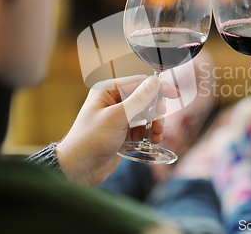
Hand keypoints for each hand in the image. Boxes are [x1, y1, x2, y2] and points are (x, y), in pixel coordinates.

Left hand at [56, 75, 178, 186]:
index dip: (157, 88)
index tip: (174, 94)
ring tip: (157, 134)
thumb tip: (155, 82)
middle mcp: (113, 102)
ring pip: (144, 115)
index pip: (138, 83)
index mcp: (107, 91)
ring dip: (154, 124)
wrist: (77, 169)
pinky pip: (140, 129)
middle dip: (155, 110)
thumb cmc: (90, 139)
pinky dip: (148, 134)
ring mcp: (117, 118)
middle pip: (143, 99)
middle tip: (160, 121)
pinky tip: (153, 141)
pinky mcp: (121, 134)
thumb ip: (138, 99)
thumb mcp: (117, 117)